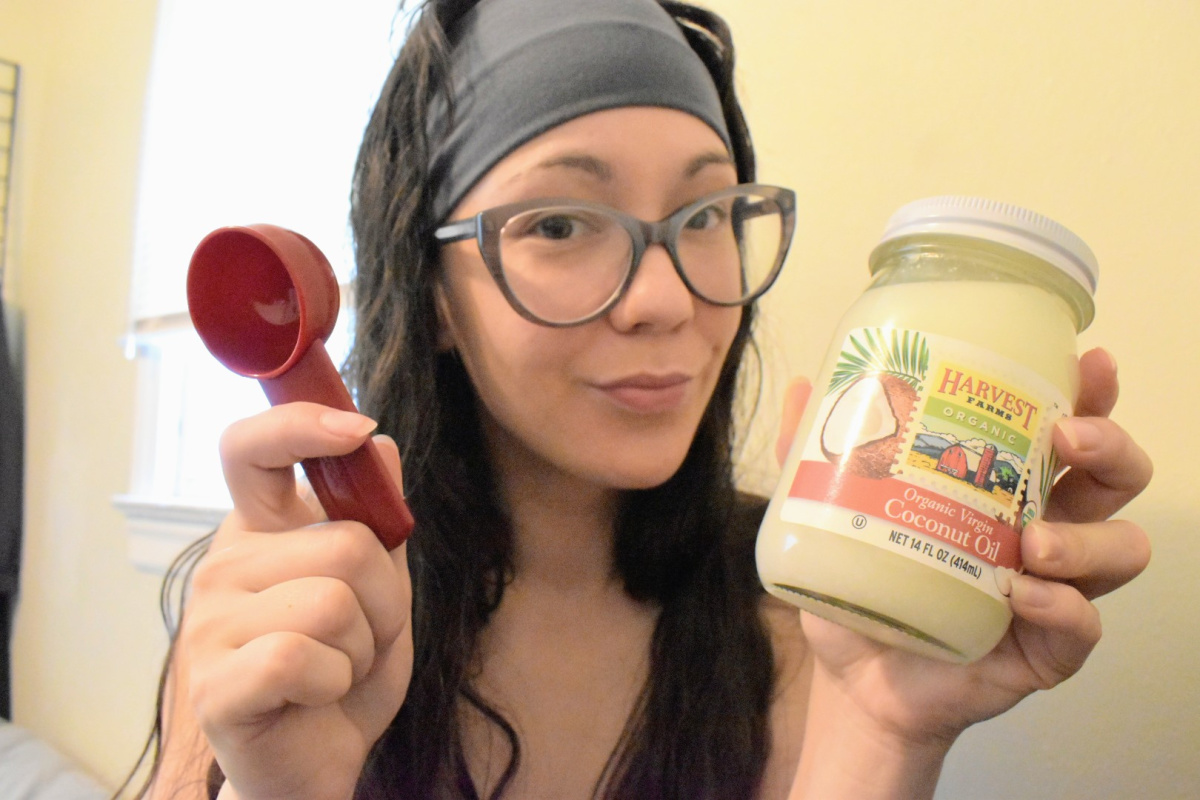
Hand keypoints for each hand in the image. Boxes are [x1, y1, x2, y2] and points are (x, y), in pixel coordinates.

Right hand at [180, 403, 412, 799]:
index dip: (300, 425)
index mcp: (260, 533)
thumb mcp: (378, 590)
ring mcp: (209, 623)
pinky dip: (336, 683)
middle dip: (386, 600)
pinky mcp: (214, 683)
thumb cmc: (343, 671)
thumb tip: (381, 443)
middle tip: (362, 637)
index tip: (357, 429)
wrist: (316, 764)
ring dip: (364, 647)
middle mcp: (225, 566)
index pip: (250, 450)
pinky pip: (304, 657)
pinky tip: (314, 697)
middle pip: (346, 543)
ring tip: (338, 669)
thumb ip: (375, 521)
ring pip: (335, 601)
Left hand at [781, 349, 1151, 794]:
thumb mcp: (831, 512)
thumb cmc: (862, 584)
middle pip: (1113, 478)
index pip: (1067, 427)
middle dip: (1108, 448)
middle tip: (1067, 437)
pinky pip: (1081, 628)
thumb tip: (803, 386)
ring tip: (1034, 541)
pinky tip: (1021, 595)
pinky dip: (1062, 608)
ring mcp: (1049, 591)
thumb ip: (817, 451)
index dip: (1091, 394)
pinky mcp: (1041, 652)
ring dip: (1087, 537)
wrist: (853, 679)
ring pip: (1120, 550)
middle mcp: (1040, 529)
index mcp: (1003, 485)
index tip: (1088, 364)